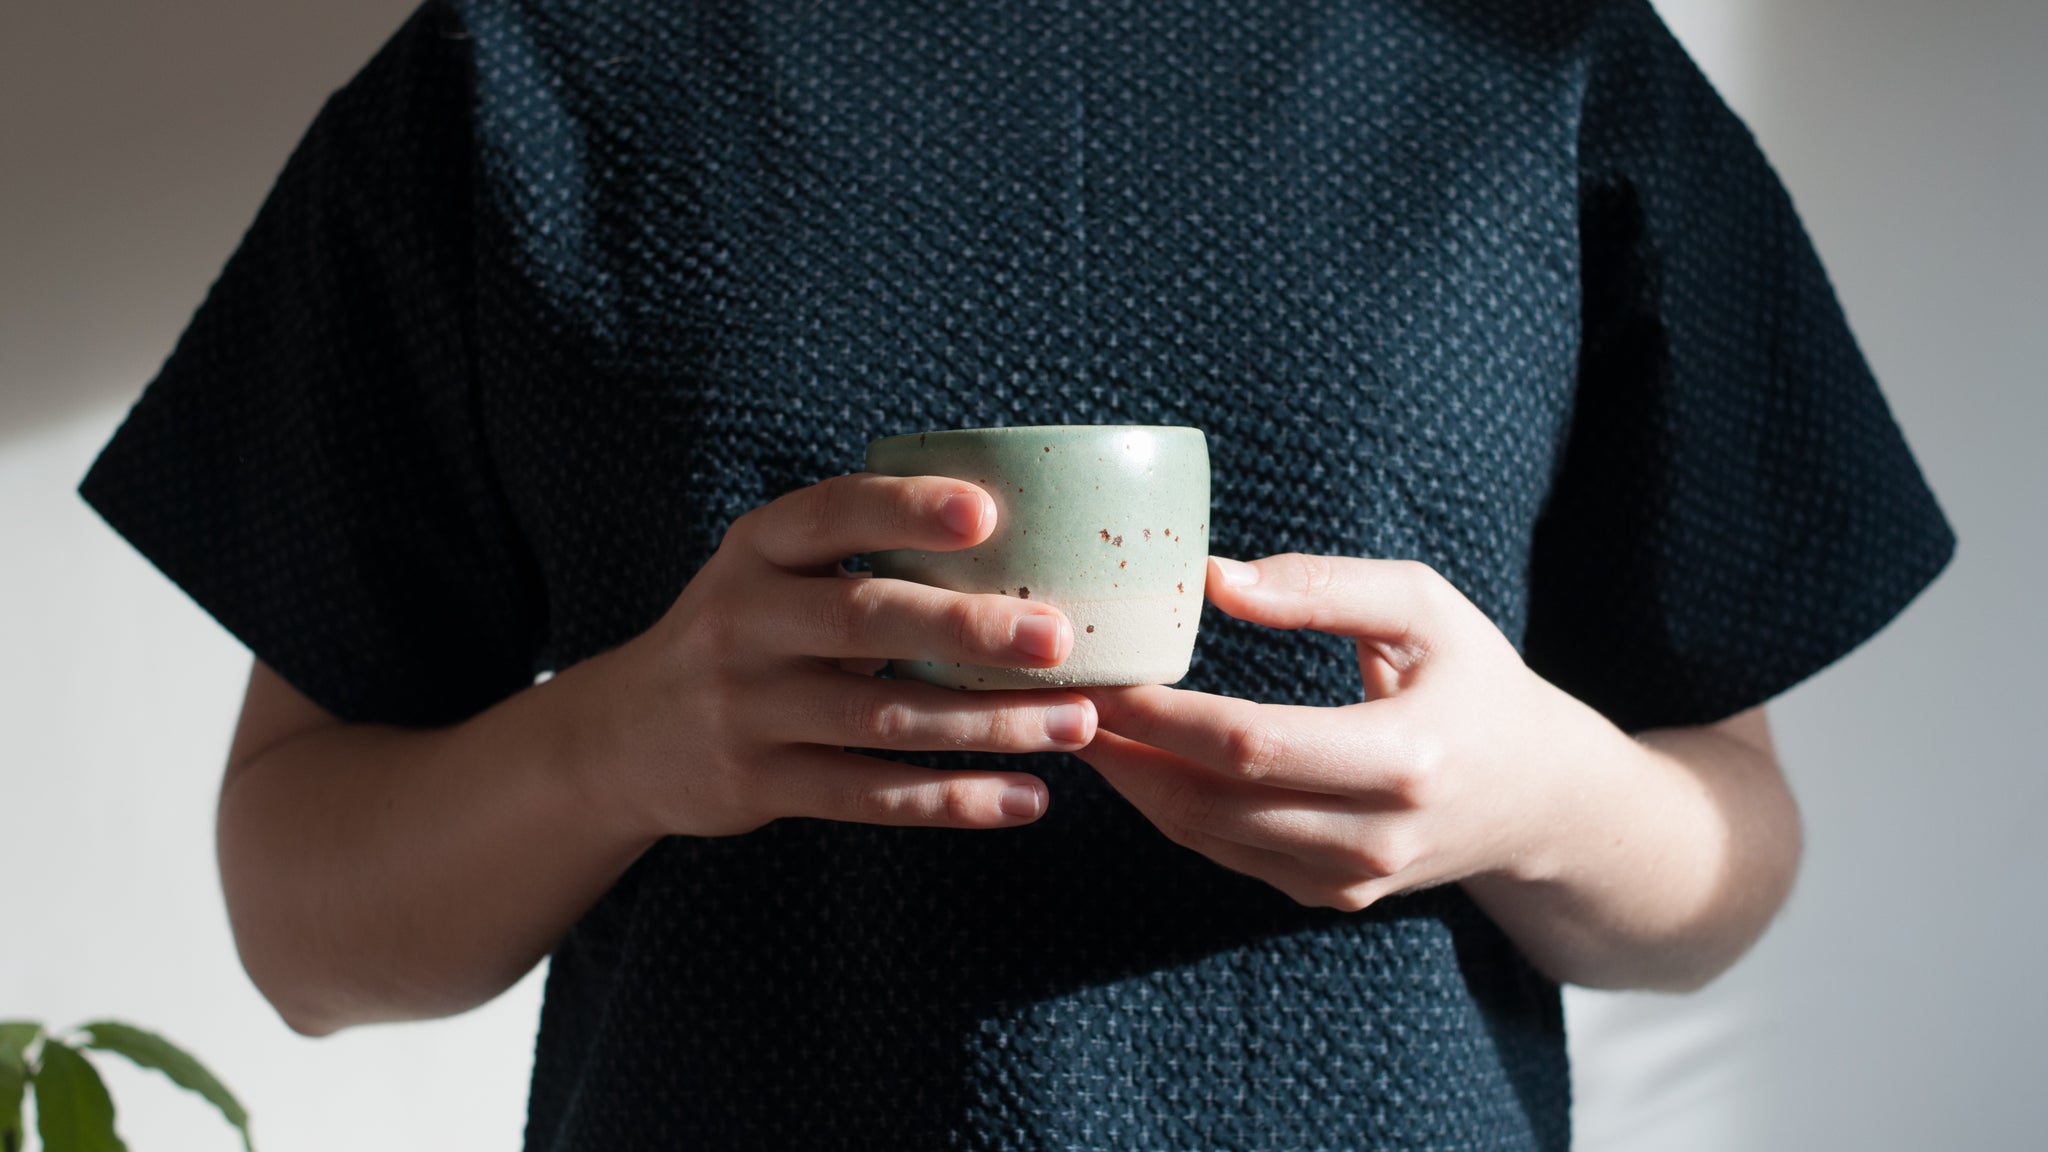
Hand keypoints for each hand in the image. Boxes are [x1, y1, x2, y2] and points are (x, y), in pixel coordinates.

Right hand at [588, 474, 1097, 838]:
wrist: (626, 737)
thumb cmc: (747, 632)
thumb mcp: (773, 572)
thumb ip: (862, 553)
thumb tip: (1026, 532)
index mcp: (756, 548)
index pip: (830, 513)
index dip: (905, 510)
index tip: (986, 511)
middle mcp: (743, 621)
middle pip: (862, 619)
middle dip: (966, 629)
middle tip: (1058, 638)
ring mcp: (747, 708)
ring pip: (881, 718)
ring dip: (987, 724)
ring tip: (1076, 724)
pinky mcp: (758, 784)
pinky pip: (868, 794)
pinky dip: (951, 800)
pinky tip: (1025, 798)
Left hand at [1076, 554, 1604, 911]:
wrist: (1539, 798)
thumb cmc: (1474, 681)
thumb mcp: (1425, 607)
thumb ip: (1325, 587)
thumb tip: (1212, 579)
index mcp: (1405, 761)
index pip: (1251, 744)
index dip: (1161, 712)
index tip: (1099, 668)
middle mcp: (1375, 837)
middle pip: (1212, 800)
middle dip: (1123, 747)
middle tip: (1059, 693)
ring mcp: (1348, 881)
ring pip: (1204, 835)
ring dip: (1130, 780)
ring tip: (1076, 718)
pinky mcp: (1327, 897)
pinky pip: (1223, 852)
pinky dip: (1165, 805)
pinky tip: (1130, 755)